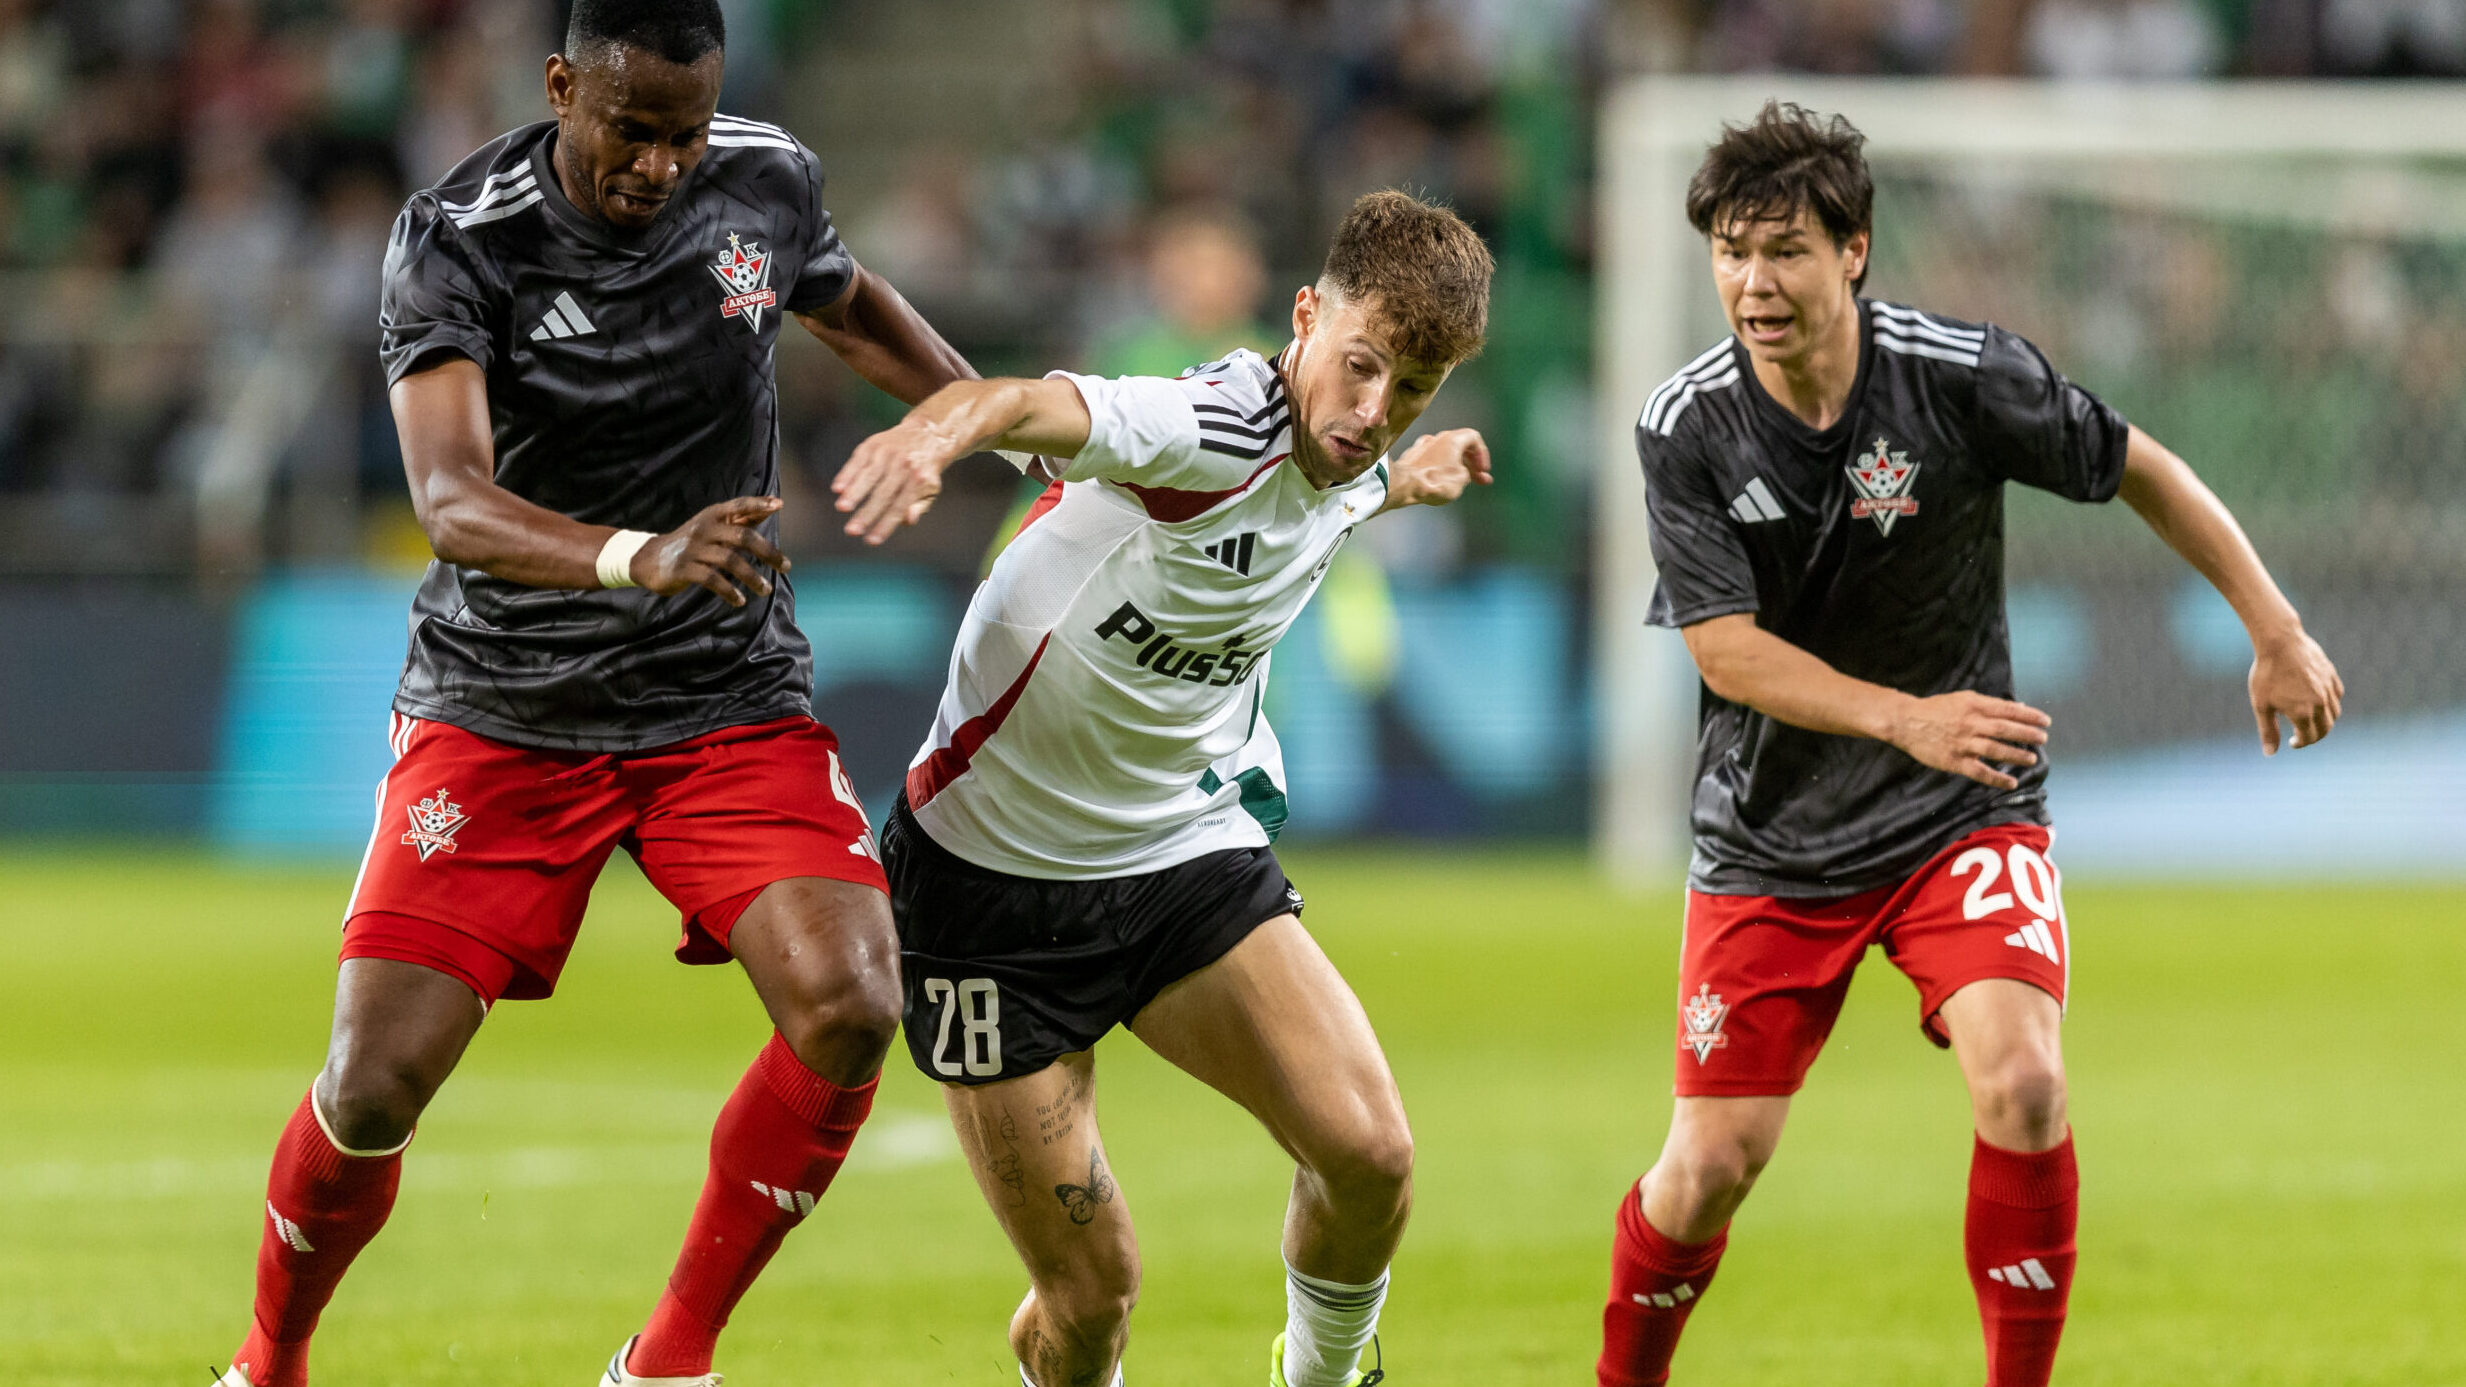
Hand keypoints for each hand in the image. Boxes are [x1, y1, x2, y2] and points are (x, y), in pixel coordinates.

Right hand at [632, 496, 788, 607]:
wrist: (650, 558)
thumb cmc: (691, 542)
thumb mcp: (713, 526)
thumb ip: (741, 518)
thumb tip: (774, 505)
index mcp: (713, 516)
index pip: (739, 505)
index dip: (758, 504)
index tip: (779, 505)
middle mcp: (704, 528)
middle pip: (742, 536)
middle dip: (768, 552)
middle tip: (786, 567)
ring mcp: (693, 548)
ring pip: (730, 560)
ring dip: (752, 577)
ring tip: (766, 590)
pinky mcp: (684, 569)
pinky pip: (712, 580)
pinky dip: (729, 592)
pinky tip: (739, 601)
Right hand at [832, 417, 959, 544]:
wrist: (926, 434)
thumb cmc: (924, 471)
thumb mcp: (929, 490)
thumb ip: (918, 506)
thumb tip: (908, 521)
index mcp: (918, 481)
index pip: (900, 507)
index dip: (885, 525)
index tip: (871, 541)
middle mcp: (903, 466)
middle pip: (883, 494)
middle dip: (866, 513)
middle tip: (851, 531)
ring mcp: (887, 454)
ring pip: (869, 475)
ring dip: (854, 492)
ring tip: (841, 508)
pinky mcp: (873, 445)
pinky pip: (858, 461)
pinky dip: (847, 474)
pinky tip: (837, 488)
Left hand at [1386, 428, 1490, 508]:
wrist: (1403, 485)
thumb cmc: (1433, 481)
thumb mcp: (1462, 480)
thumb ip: (1468, 473)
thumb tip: (1463, 474)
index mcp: (1453, 439)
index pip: (1474, 438)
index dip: (1482, 454)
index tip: (1483, 469)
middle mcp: (1437, 438)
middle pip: (1460, 446)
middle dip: (1471, 464)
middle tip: (1479, 478)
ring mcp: (1422, 446)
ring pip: (1445, 453)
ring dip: (1455, 466)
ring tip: (1461, 482)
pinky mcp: (1411, 457)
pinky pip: (1431, 460)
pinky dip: (1439, 469)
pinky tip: (1440, 481)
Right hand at [1888, 691, 2050, 790]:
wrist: (1906, 722)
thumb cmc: (1936, 709)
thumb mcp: (1963, 698)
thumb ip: (1989, 704)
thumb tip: (2018, 707)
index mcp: (1974, 705)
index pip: (2008, 710)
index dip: (2029, 716)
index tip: (2045, 721)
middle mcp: (1970, 724)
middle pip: (2005, 729)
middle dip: (2027, 734)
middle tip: (2043, 738)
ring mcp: (1963, 743)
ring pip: (1995, 750)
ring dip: (2016, 755)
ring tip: (2032, 759)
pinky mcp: (1954, 761)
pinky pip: (1979, 771)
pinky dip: (1997, 778)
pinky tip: (2011, 782)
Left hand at [2250, 628, 2341, 753]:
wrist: (2280, 642)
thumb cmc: (2266, 673)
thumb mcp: (2261, 705)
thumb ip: (2268, 730)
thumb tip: (2270, 753)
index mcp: (2303, 713)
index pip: (2308, 738)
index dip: (2300, 743)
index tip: (2292, 742)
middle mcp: (2320, 703)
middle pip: (2325, 729)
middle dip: (2314, 736)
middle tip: (2302, 736)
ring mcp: (2328, 689)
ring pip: (2334, 714)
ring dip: (2324, 722)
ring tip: (2310, 720)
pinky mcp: (2332, 676)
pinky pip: (2337, 696)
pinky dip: (2330, 704)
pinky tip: (2318, 701)